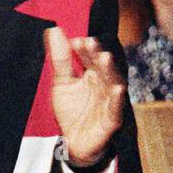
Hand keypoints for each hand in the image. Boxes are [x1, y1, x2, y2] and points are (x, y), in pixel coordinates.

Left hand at [45, 27, 124, 167]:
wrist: (73, 142)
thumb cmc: (72, 110)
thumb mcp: (62, 83)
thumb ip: (60, 59)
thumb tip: (55, 29)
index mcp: (93, 75)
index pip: (90, 58)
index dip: (84, 49)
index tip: (76, 39)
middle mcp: (103, 86)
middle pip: (103, 68)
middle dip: (97, 55)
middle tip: (91, 43)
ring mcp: (109, 102)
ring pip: (112, 84)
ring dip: (110, 71)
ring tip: (105, 58)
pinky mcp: (111, 120)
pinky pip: (116, 109)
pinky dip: (117, 99)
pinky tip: (117, 89)